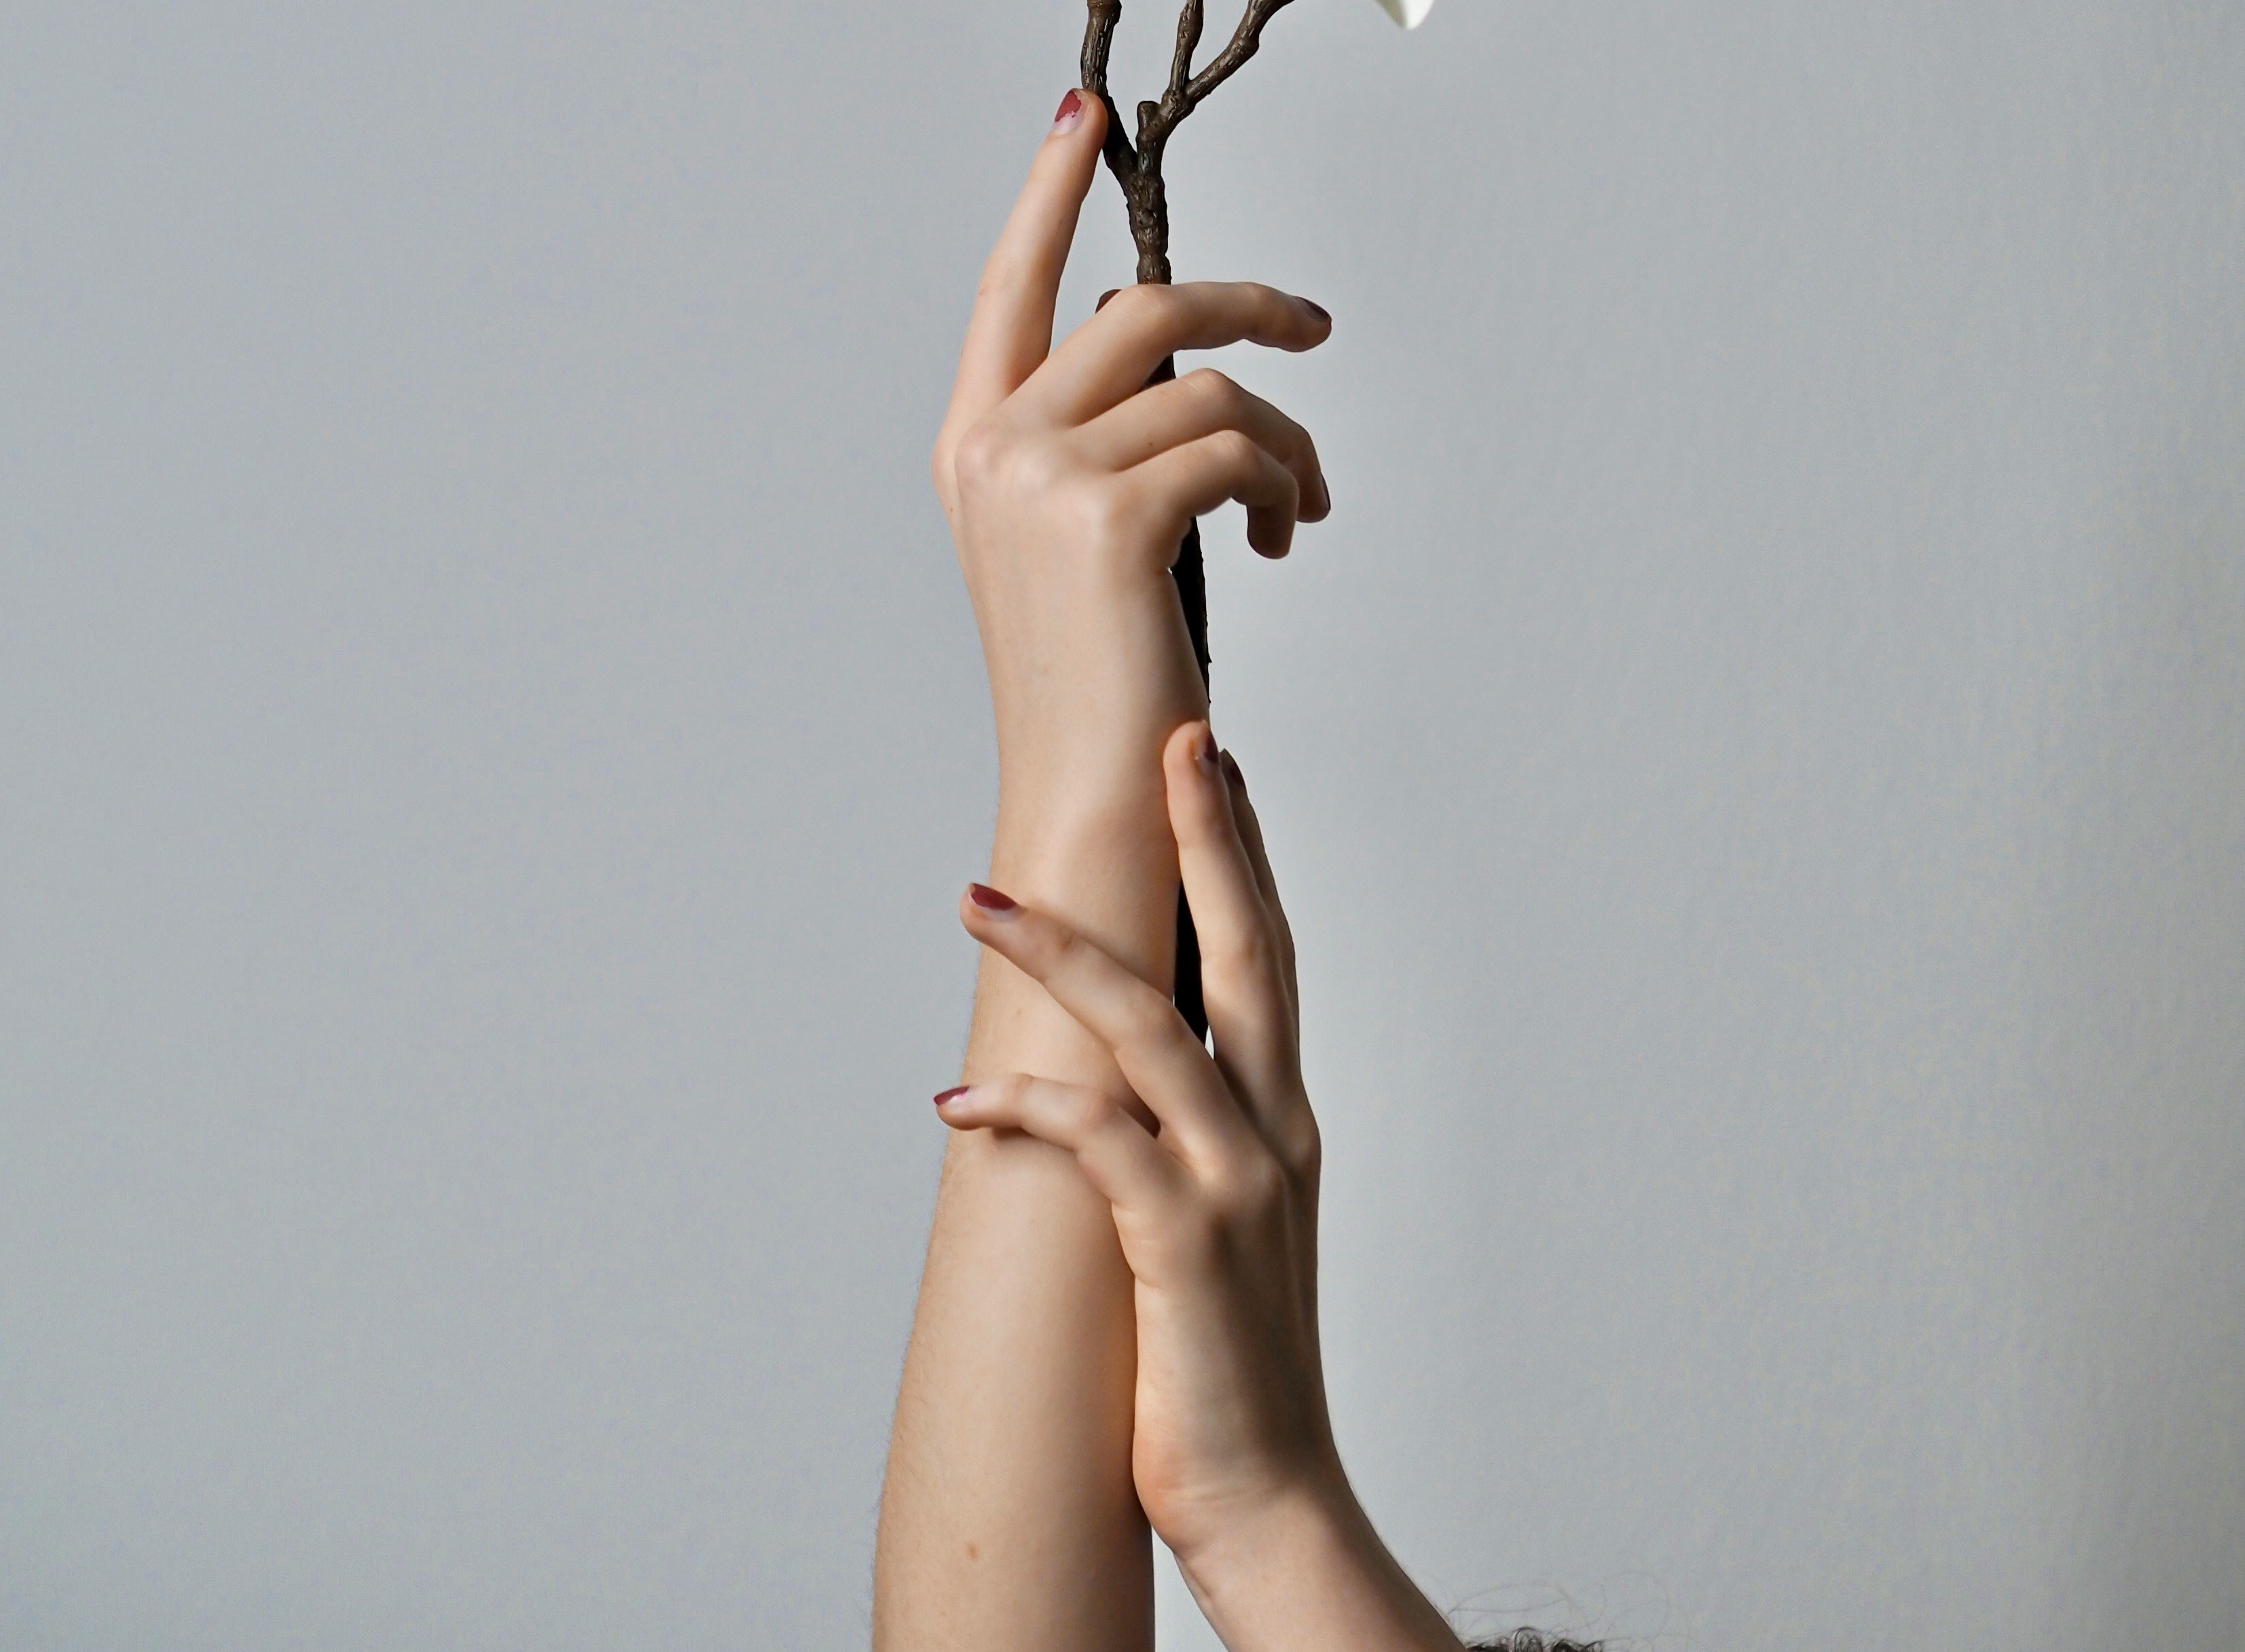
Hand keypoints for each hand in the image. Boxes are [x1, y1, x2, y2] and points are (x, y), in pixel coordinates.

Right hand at [931, 88, 1331, 842]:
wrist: (1090, 798)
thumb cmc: (1100, 680)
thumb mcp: (1071, 539)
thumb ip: (1098, 441)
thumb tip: (1188, 365)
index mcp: (973, 442)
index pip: (1011, 283)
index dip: (1050, 190)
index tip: (1087, 115)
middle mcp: (994, 445)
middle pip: (1146, 309)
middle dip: (1250, 307)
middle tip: (1314, 331)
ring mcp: (1046, 478)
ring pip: (1212, 388)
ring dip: (1285, 440)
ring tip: (1301, 506)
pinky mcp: (1116, 519)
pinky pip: (1237, 450)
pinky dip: (1283, 484)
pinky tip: (1282, 537)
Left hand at [932, 727, 1459, 1650]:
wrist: (1272, 1505)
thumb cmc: (1229, 1371)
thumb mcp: (1223, 1229)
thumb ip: (1192, 1142)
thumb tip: (1126, 1077)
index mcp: (1285, 1123)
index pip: (1268, 956)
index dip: (1244, 854)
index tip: (1216, 765)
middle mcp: (1275, 1134)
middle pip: (1244, 952)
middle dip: (1208, 838)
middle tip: (1176, 739)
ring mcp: (1235, 1187)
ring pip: (1147, 1027)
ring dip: (1059, 951)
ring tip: (978, 893)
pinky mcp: (1185, 1248)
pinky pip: (1097, 1146)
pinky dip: (1027, 1105)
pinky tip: (959, 1094)